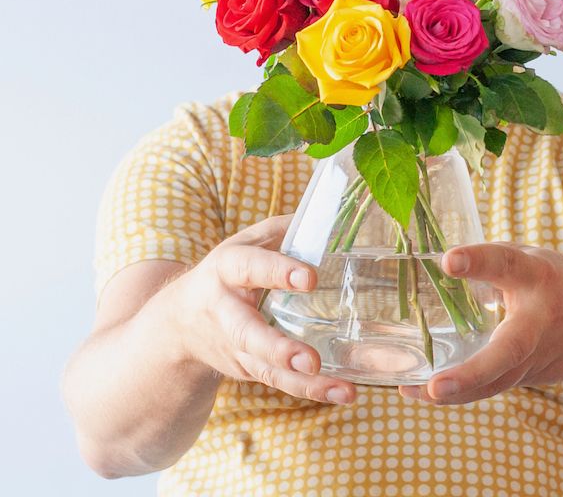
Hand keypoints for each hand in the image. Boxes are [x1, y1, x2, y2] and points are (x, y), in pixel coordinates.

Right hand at [169, 215, 356, 404]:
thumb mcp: (247, 243)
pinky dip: (311, 390)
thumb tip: (329, 213)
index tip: (309, 277)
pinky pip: (279, 382)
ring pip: (265, 367)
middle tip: (309, 359)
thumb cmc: (228, 272)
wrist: (178, 323)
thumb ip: (284, 230)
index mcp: (227, 269)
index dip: (278, 271)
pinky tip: (342, 392)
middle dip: (278, 348)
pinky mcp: (247, 369)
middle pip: (247, 332)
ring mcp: (235, 346)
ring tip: (339, 388)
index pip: (250, 267)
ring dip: (302, 382)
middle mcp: (226, 311)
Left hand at [398, 243, 562, 404]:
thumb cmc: (556, 281)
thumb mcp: (530, 257)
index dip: (478, 262)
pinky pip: (491, 386)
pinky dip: (459, 393)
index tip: (448, 262)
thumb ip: (490, 260)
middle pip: (509, 349)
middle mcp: (538, 319)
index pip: (506, 265)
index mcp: (537, 276)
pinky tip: (421, 392)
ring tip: (416, 392)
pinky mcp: (528, 376)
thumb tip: (436, 262)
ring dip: (458, 391)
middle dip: (473, 372)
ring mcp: (535, 356)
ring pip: (497, 381)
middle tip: (436, 384)